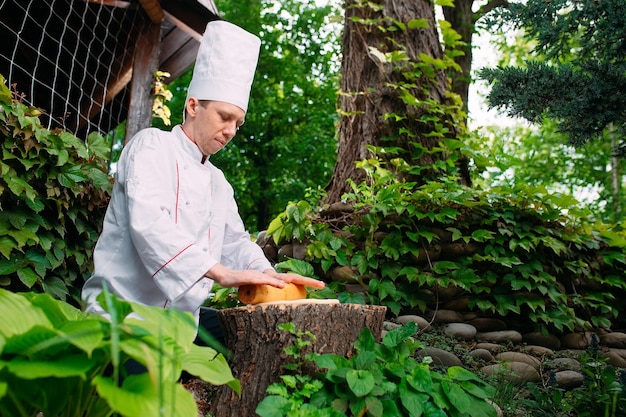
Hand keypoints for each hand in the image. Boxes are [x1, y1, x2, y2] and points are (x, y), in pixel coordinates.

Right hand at [206, 263, 324, 289]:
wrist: (226, 277)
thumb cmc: (243, 285)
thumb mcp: (258, 294)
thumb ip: (266, 299)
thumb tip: (274, 310)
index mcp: (274, 280)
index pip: (293, 281)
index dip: (307, 283)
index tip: (321, 287)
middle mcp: (271, 275)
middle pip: (293, 278)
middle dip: (308, 281)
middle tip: (322, 285)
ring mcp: (262, 275)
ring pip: (281, 278)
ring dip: (295, 282)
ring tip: (306, 284)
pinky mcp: (252, 277)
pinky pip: (265, 280)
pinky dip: (274, 282)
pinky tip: (282, 285)